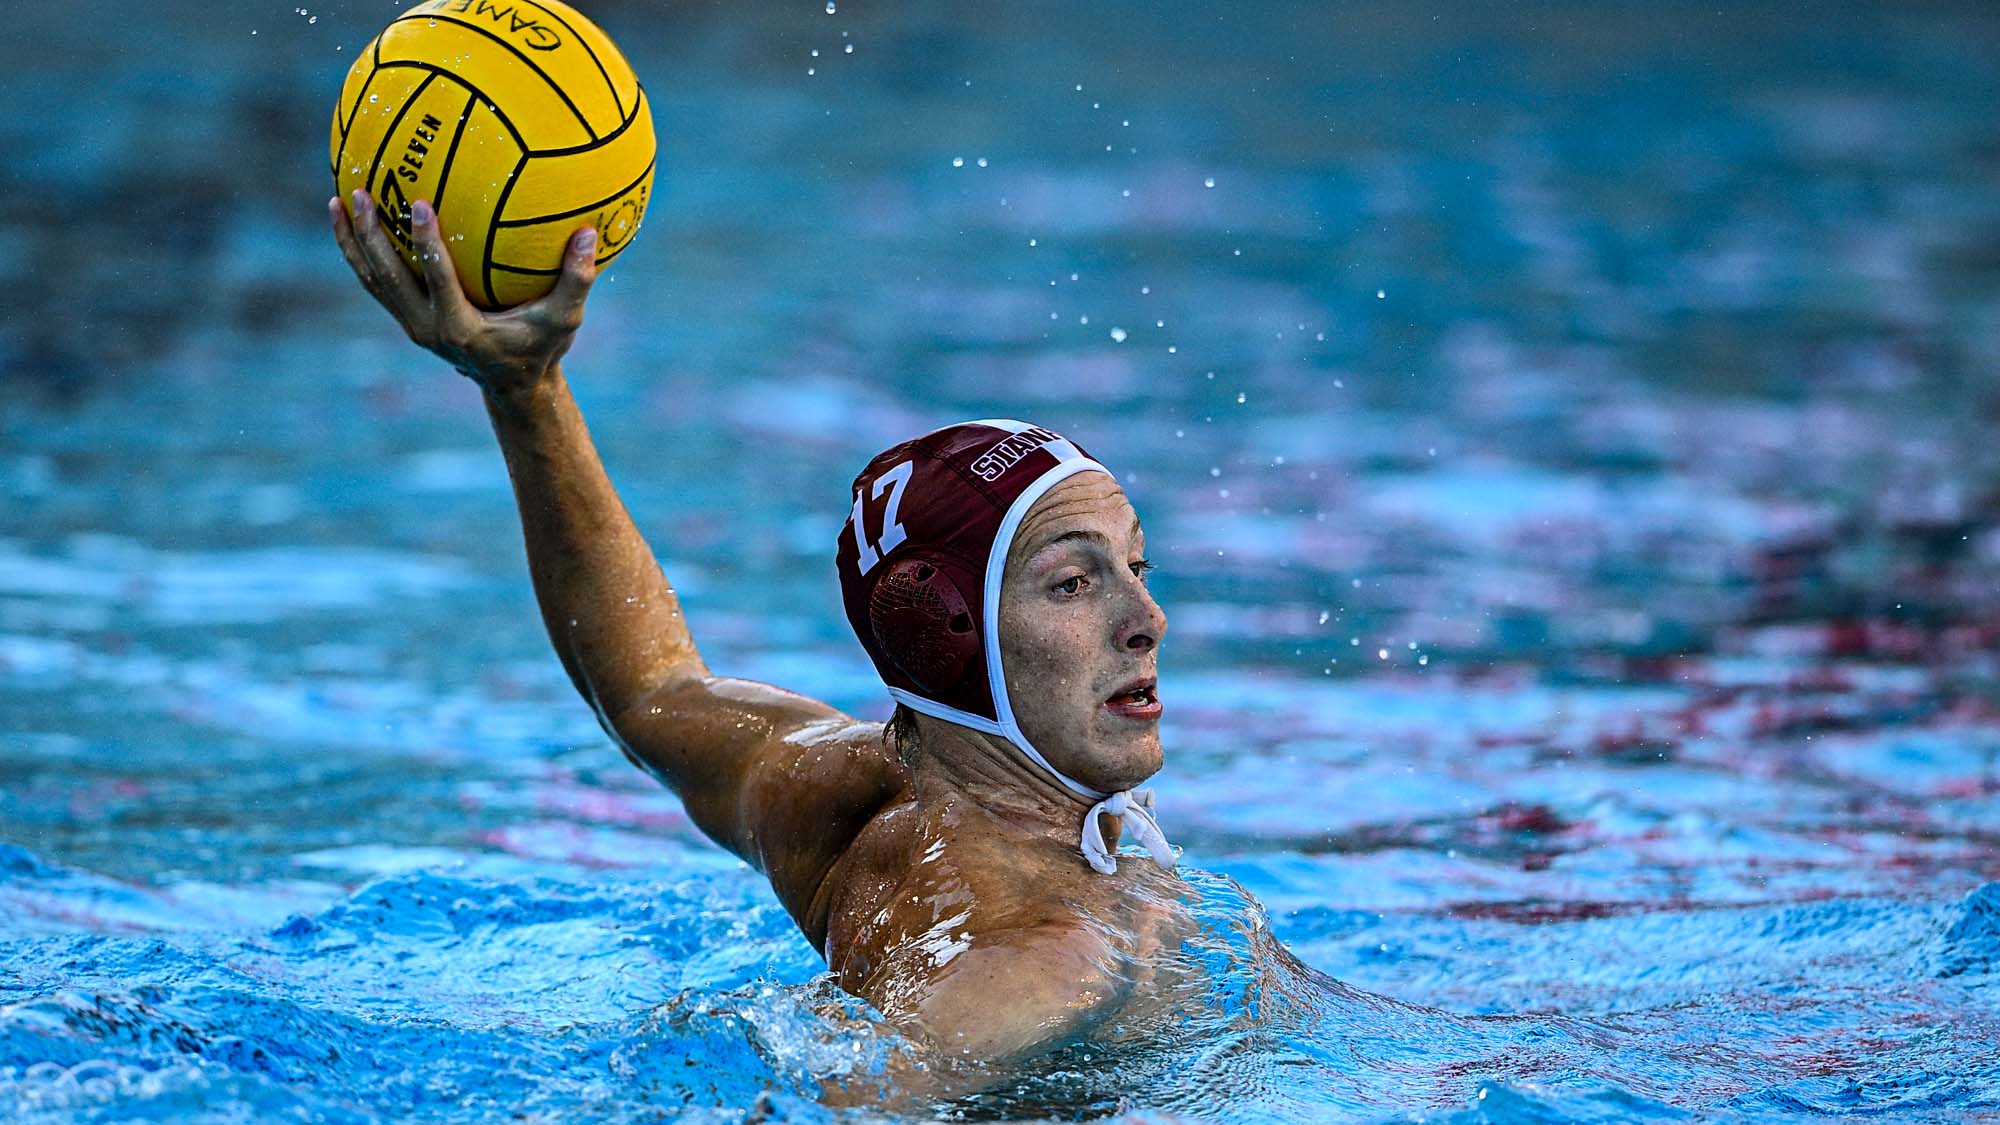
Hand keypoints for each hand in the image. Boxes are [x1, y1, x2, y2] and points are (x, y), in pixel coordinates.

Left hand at [328, 189, 597, 392]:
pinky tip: (352, 218)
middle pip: (388, 278)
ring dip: (354, 241)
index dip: (427, 243)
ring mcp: (412, 323)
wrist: (512, 384)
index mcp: (461, 328)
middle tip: (360, 192)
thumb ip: (576, 280)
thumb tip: (589, 233)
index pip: (438, 279)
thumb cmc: (541, 348)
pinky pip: (376, 281)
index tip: (420, 203)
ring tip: (339, 199)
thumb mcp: (564, 320)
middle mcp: (427, 327)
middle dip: (371, 236)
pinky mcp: (407, 317)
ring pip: (372, 279)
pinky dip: (361, 252)